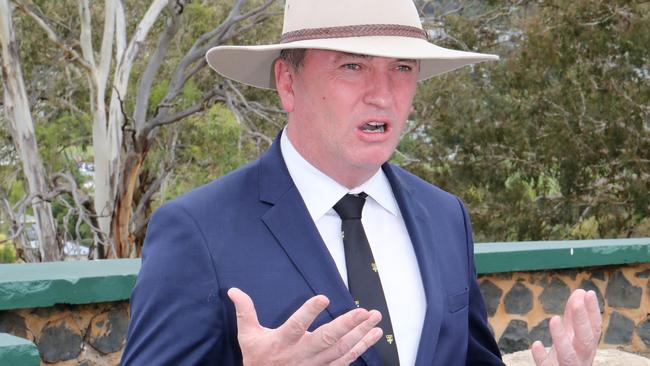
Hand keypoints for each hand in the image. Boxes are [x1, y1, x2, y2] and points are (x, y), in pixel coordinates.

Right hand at [228, 288, 382, 365]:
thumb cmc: (257, 360)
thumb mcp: (248, 336)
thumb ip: (245, 312)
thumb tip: (234, 290)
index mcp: (282, 343)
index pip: (296, 326)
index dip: (309, 312)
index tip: (323, 297)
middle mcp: (301, 355)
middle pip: (326, 340)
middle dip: (346, 325)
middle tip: (363, 311)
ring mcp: (315, 365)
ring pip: (341, 350)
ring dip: (360, 334)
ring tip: (375, 318)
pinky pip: (346, 360)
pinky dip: (361, 348)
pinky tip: (373, 336)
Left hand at [531, 289, 601, 365]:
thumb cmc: (569, 357)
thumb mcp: (572, 337)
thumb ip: (574, 317)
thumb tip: (580, 292)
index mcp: (587, 347)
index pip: (594, 328)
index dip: (593, 311)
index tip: (588, 293)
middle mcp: (581, 357)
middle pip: (586, 341)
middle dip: (582, 322)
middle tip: (576, 302)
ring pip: (568, 356)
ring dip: (561, 338)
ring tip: (554, 319)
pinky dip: (542, 357)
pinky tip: (537, 344)